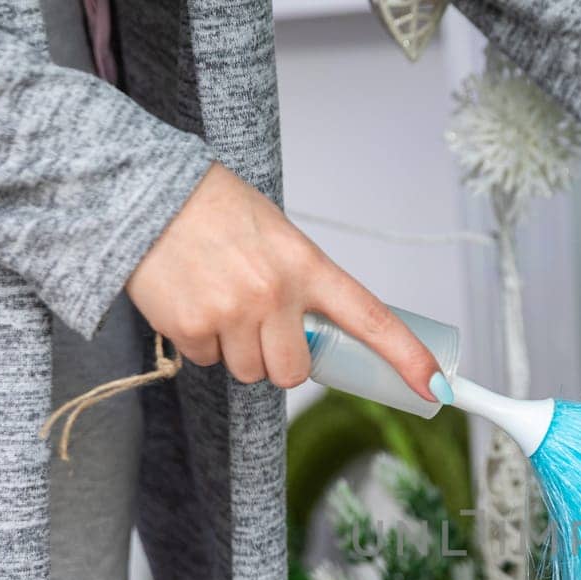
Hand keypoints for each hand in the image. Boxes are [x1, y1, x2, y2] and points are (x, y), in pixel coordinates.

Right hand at [127, 163, 441, 397]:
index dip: (407, 356)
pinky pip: (208, 363)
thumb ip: (302, 285)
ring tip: (219, 300)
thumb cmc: (215, 212)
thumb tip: (318, 339)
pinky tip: (192, 301)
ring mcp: (232, 313)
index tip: (435, 385)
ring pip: (249, 373)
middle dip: (279, 359)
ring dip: (237, 350)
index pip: (370, 318)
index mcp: (307, 266)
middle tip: (258, 321)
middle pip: (294, 373)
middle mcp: (275, 293)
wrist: (145, 193)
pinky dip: (200, 341)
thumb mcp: (277, 237)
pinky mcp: (190, 329)